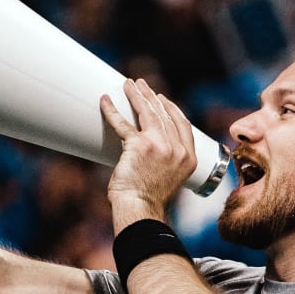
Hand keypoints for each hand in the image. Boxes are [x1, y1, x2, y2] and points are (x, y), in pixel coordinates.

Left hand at [99, 79, 196, 225]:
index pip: (182, 124)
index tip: (162, 99)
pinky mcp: (138, 145)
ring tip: (128, 84)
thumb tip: (154, 149)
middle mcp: (177, 149)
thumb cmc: (150, 199)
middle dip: (151, 96)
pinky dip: (111, 110)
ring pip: (147, 112)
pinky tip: (105, 100)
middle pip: (164, 114)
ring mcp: (159, 145)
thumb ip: (168, 161)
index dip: (171, 108)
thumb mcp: (170, 178)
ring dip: (136, 95)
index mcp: (189, 157)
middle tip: (141, 84)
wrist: (141, 209)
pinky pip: (122, 123)